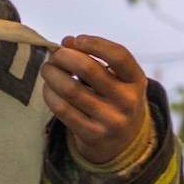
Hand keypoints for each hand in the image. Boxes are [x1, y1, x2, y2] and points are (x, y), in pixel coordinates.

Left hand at [40, 34, 149, 168]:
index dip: (95, 44)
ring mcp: (110, 120)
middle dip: (64, 57)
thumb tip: (67, 42)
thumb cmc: (115, 100)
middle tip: (54, 55)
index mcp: (136, 81)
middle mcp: (127, 101)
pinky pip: (63, 109)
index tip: (77, 40)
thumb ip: (96, 58)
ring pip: (70, 89)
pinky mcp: (92, 134)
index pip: (119, 56)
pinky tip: (48, 88)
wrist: (123, 143)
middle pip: (88, 69)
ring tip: (48, 69)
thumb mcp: (117, 79)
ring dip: (52, 74)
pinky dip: (50, 94)